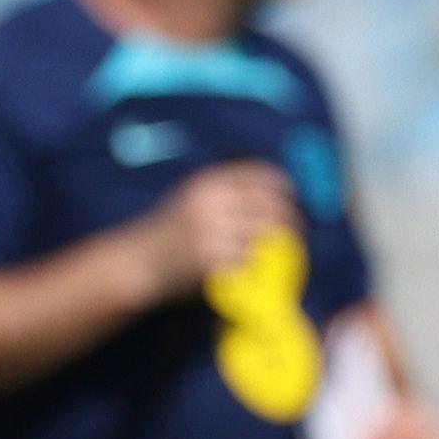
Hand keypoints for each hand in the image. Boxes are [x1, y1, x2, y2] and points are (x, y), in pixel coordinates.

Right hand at [128, 161, 298, 300]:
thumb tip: (278, 188)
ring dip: (272, 244)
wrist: (138, 260)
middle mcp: (213, 202)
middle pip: (270, 206)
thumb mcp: (194, 194)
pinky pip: (248, 259)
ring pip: (263, 235)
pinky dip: (252, 262)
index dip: (285, 186)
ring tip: (274, 248)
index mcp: (210, 182)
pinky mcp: (212, 259)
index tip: (294, 197)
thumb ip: (228, 188)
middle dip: (291, 219)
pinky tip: (246, 263)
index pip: (262, 175)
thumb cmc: (171, 227)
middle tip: (300, 230)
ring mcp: (212, 231)